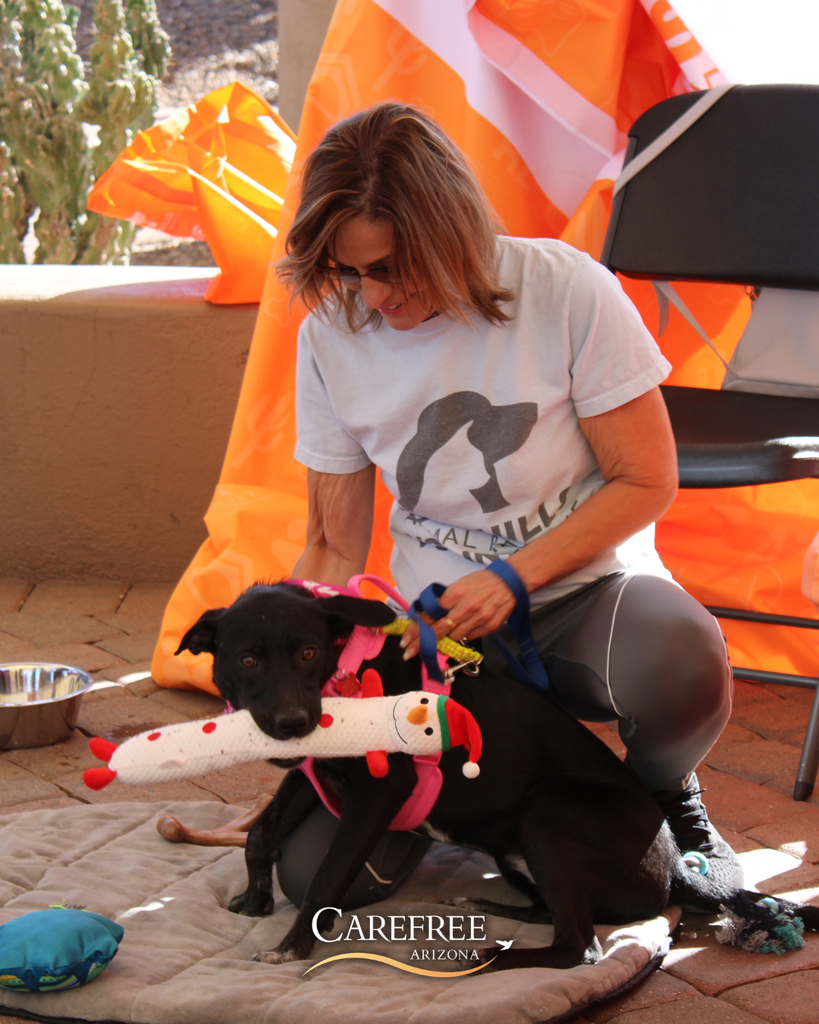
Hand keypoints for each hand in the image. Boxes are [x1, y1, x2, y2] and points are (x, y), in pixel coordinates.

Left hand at [399, 569, 517, 659]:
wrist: (509, 582)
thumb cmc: (481, 581)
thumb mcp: (459, 585)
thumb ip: (444, 601)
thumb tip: (428, 617)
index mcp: (455, 594)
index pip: (430, 615)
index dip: (416, 630)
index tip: (406, 640)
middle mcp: (465, 608)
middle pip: (438, 631)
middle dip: (421, 644)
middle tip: (409, 653)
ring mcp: (478, 619)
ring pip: (453, 638)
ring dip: (443, 642)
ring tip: (434, 645)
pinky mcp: (489, 628)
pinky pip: (469, 638)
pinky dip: (461, 638)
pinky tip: (458, 635)